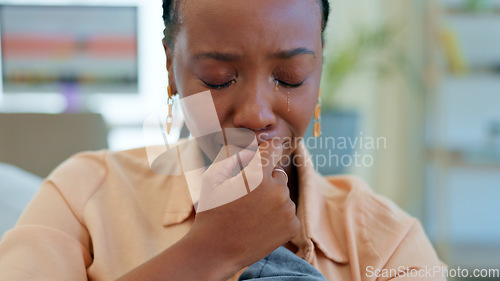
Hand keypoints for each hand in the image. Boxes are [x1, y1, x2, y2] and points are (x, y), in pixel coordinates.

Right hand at [184, 138, 299, 275]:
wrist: (215, 250)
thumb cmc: (211, 211)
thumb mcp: (213, 176)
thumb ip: (232, 155)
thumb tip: (248, 143)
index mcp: (258, 174)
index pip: (273, 147)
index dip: (268, 149)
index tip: (266, 152)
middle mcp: (277, 189)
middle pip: (278, 174)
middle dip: (266, 181)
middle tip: (247, 197)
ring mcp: (287, 209)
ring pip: (283, 195)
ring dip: (272, 200)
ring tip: (251, 214)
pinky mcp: (292, 226)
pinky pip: (288, 213)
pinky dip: (278, 218)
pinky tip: (260, 225)